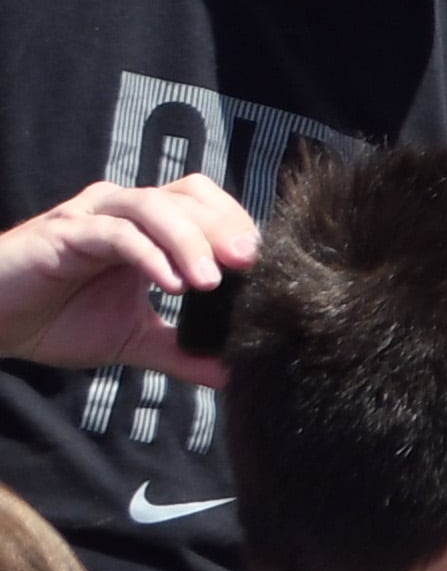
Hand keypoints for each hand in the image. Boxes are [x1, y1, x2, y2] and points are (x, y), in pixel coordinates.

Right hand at [0, 174, 251, 376]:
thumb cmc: (56, 319)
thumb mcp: (131, 339)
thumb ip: (180, 352)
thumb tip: (232, 375)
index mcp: (146, 228)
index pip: (205, 204)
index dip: (237, 225)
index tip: (267, 266)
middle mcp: (121, 211)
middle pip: (188, 195)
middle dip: (224, 226)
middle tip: (252, 265)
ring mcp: (90, 217)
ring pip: (153, 206)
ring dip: (189, 240)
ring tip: (210, 282)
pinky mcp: (62, 233)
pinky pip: (114, 233)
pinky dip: (147, 254)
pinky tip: (170, 285)